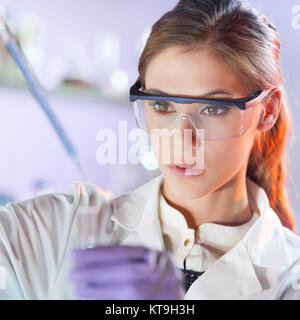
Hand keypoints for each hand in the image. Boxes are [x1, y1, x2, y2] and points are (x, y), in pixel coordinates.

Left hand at [68, 245, 184, 299]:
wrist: (174, 297)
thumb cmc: (155, 276)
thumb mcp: (145, 261)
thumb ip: (125, 258)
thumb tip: (90, 253)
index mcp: (157, 256)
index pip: (125, 252)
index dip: (99, 253)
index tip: (76, 255)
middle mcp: (162, 272)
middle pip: (126, 271)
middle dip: (96, 271)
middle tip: (73, 273)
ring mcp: (161, 290)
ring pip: (128, 290)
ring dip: (99, 290)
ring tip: (78, 288)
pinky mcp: (154, 306)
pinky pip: (127, 305)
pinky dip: (107, 301)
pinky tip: (92, 299)